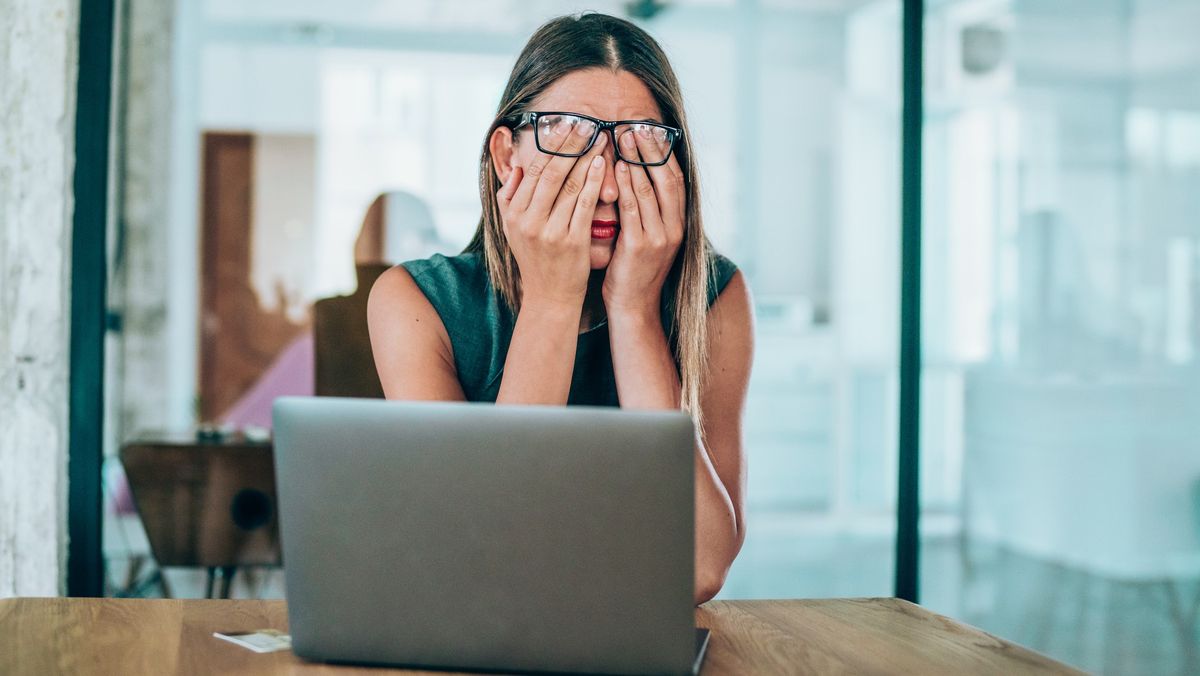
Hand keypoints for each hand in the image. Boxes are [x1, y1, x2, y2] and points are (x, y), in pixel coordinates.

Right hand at [497, 122, 608, 309]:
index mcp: (513, 214)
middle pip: (550, 173)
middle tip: (586, 123)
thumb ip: (509, 198)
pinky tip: (602, 164)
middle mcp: (528, 221)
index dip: (550, 146)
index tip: (564, 126)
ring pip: (568, 185)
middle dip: (569, 145)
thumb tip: (514, 166)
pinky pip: (584, 204)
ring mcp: (550, 231)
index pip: (532, 170)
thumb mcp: (512, 229)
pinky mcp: (572, 241)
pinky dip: (593, 181)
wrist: (550, 297)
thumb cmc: (536, 259)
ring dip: (585, 157)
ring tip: (599, 137)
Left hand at [602, 128, 685, 317]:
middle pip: (666, 179)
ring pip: (650, 190)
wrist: (633, 308)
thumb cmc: (633, 271)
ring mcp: (660, 238)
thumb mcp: (646, 237)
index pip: (675, 179)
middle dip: (651, 151)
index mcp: (678, 224)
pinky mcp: (640, 247)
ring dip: (635, 161)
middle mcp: (674, 228)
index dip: (663, 153)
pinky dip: (625, 185)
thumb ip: (644, 211)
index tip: (649, 130)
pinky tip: (615, 167)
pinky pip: (633, 209)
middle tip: (635, 126)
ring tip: (623, 138)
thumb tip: (633, 178)